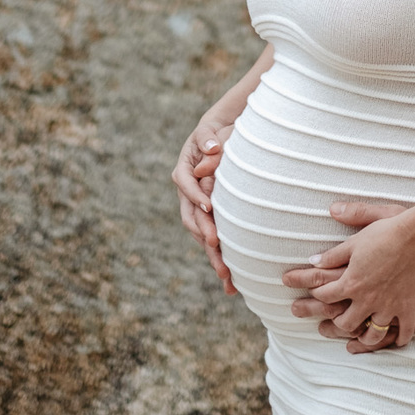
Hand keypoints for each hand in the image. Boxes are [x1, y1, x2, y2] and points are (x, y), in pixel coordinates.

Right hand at [171, 117, 235, 292]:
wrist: (214, 142)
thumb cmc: (213, 134)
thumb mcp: (209, 132)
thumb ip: (209, 139)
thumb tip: (213, 148)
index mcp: (184, 171)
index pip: (186, 184)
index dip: (196, 195)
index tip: (210, 206)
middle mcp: (186, 193)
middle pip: (191, 217)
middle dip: (204, 233)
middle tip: (217, 247)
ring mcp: (195, 209)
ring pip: (200, 235)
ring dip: (213, 255)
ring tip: (227, 276)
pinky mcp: (207, 220)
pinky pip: (210, 241)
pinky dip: (219, 259)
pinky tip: (231, 282)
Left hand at [282, 201, 414, 350]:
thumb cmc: (387, 231)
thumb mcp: (356, 239)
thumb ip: (334, 253)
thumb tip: (313, 260)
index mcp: (351, 281)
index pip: (326, 294)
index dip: (315, 294)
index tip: (310, 293)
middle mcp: (367, 299)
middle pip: (345, 322)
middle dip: (334, 324)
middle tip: (325, 326)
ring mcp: (388, 306)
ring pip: (372, 333)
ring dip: (363, 337)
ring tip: (357, 337)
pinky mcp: (407, 307)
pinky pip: (403, 331)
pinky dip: (399, 338)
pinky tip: (396, 341)